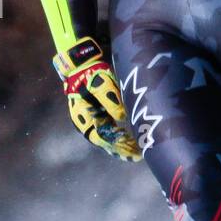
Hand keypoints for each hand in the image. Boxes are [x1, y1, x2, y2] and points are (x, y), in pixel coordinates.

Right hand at [53, 37, 141, 160]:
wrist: (81, 65)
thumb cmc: (91, 73)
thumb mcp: (101, 83)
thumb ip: (110, 99)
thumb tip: (122, 117)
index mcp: (84, 116)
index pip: (102, 136)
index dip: (117, 145)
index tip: (132, 148)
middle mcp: (85, 122)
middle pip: (104, 141)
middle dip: (121, 149)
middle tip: (138, 155)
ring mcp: (90, 120)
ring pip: (106, 138)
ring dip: (120, 146)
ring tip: (136, 152)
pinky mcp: (96, 116)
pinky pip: (107, 131)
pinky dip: (118, 138)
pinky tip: (129, 140)